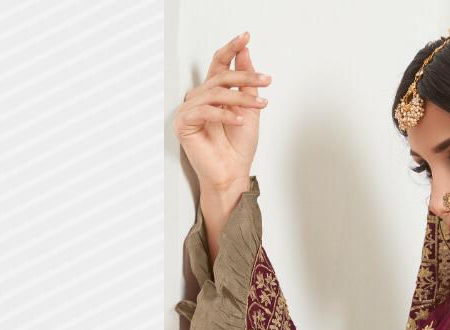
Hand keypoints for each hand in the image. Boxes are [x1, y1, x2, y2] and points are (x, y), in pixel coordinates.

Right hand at [172, 31, 270, 191]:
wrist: (231, 173)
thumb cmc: (238, 147)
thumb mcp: (250, 108)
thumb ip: (246, 82)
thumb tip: (245, 54)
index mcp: (213, 94)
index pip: (219, 64)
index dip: (231, 49)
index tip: (246, 37)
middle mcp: (199, 99)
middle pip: (220, 76)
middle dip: (245, 76)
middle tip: (266, 80)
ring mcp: (189, 111)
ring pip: (216, 93)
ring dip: (241, 98)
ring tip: (259, 105)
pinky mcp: (184, 124)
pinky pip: (205, 111)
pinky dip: (226, 115)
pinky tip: (240, 120)